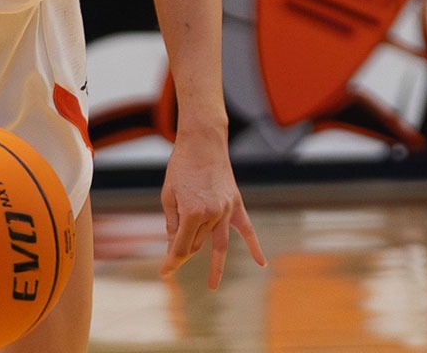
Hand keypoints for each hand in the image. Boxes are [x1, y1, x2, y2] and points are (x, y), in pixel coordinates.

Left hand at [159, 124, 265, 289]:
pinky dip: (255, 247)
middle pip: (197, 244)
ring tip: (213, 285)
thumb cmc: (180, 167)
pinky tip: (262, 263)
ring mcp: (226, 210)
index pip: (180, 246)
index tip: (164, 274)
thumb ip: (172, 223)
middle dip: (184, 252)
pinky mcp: (236, 204)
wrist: (203, 142)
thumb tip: (174, 245)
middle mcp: (211, 214)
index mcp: (191, 212)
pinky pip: (247, 229)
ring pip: (216, 242)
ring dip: (214, 263)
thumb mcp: (168, 195)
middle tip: (172, 259)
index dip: (171, 262)